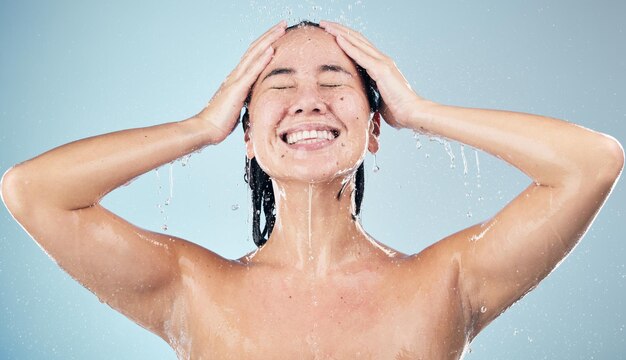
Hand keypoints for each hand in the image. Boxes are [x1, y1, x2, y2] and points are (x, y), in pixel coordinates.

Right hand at [196, 21, 286, 143]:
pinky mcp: (237, 89)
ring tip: (281, 29)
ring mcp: (236, 80)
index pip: (254, 55)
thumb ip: (247, 99)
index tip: (279, 34)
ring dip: (269, 40)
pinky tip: (271, 50)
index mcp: (237, 78)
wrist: (207, 128)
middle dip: (270, 35)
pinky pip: (252, 72)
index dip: (266, 43)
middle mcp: (236, 74)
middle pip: (255, 48)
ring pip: (254, 54)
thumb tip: (257, 100)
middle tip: (283, 23)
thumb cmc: (222, 121)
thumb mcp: (240, 107)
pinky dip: (262, 59)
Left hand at [320, 20, 421, 128]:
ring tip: (326, 25)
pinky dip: (348, 45)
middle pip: (357, 39)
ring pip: (358, 42)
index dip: (346, 38)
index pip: (360, 47)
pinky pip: (360, 55)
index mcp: (381, 66)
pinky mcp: (381, 69)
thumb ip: (369, 93)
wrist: (412, 114)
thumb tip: (359, 100)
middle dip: (340, 30)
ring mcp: (382, 63)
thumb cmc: (397, 111)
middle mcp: (382, 60)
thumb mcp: (377, 99)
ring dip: (340, 32)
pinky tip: (337, 37)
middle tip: (324, 23)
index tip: (330, 34)